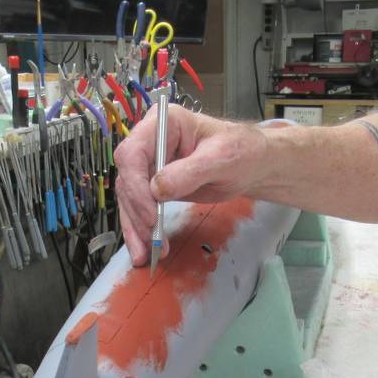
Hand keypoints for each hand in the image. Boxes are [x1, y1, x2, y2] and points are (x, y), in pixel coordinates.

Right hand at [114, 104, 269, 266]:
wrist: (251, 165)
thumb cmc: (242, 151)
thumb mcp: (222, 158)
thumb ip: (191, 171)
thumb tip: (158, 190)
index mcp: (164, 123)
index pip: (133, 153)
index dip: (136, 185)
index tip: (151, 214)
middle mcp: (150, 142)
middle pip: (126, 178)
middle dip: (135, 212)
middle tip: (152, 239)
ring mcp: (150, 165)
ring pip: (129, 198)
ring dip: (135, 228)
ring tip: (146, 254)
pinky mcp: (154, 186)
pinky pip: (140, 209)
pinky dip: (141, 231)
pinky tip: (146, 249)